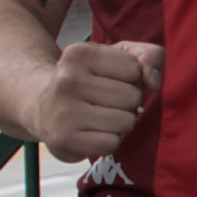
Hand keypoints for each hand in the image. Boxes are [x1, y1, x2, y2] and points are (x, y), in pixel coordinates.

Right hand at [36, 38, 160, 163]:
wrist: (44, 109)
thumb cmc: (90, 80)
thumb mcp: (117, 57)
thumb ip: (149, 55)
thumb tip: (152, 81)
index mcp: (79, 53)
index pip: (135, 69)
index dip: (131, 79)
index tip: (110, 81)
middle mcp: (67, 79)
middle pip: (132, 97)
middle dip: (127, 103)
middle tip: (103, 102)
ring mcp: (63, 110)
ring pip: (126, 122)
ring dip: (120, 124)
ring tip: (98, 117)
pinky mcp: (63, 139)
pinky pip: (112, 144)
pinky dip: (109, 142)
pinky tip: (92, 133)